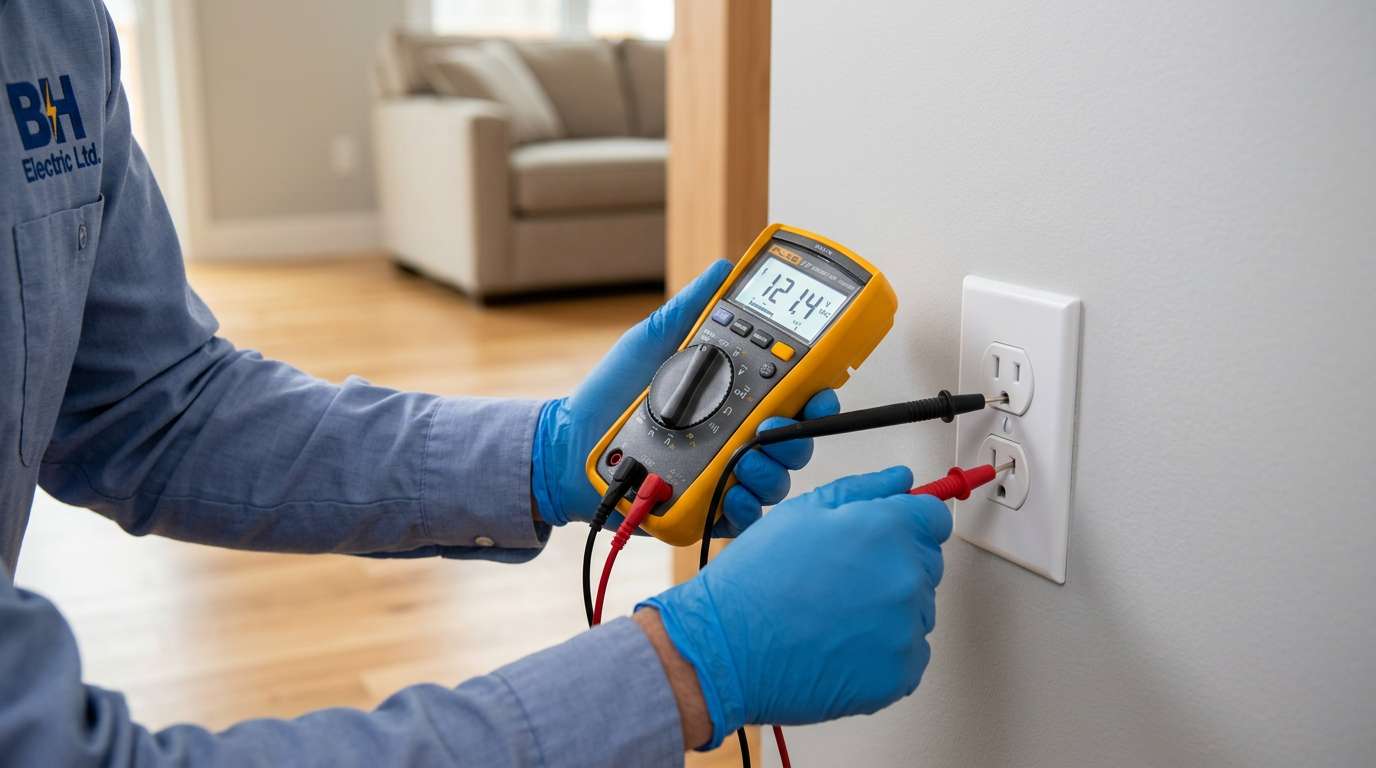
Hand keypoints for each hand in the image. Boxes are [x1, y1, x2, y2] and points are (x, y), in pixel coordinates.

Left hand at [531, 261, 839, 530]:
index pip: (791, 399)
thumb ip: (691, 308)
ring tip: (747, 459)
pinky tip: (731, 493)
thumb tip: (723, 268)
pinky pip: (741, 518)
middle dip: (797, 436)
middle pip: (793, 442)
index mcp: (734, 398)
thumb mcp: (652, 342)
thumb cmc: (611, 394)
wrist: (570, 443)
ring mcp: (723, 475)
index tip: (820, 389)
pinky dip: (744, 508)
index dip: (815, 396)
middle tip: (777, 425)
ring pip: (774, 481)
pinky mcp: (704, 509)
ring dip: (771, 471)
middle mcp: (736, 438)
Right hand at [639, 467, 950, 747]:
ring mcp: (906, 628)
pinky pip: (910, 656)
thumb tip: (901, 480)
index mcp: (886, 529)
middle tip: (841, 581)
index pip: (933, 518)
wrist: (726, 646)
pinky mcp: (900, 672)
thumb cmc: (755, 581)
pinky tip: (841, 645)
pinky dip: (884, 653)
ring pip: (917, 612)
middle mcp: (905, 576)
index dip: (908, 524)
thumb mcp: (801, 513)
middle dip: (893, 566)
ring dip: (888, 611)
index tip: (890, 537)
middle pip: (926, 564)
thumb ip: (863, 490)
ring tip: (834, 616)